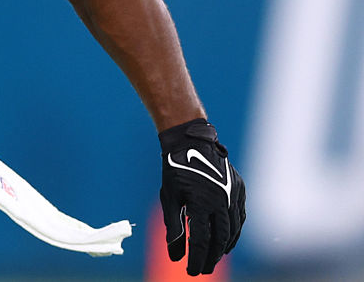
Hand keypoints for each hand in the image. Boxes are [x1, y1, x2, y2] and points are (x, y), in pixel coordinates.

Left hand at [159, 118, 245, 275]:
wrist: (191, 141)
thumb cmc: (175, 169)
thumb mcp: (169, 198)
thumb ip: (173, 227)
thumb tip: (175, 256)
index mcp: (200, 203)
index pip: (200, 241)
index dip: (196, 259)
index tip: (191, 272)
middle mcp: (220, 200)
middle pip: (219, 239)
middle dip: (211, 257)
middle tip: (203, 269)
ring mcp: (232, 194)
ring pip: (233, 229)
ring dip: (224, 246)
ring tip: (214, 257)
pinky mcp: (238, 189)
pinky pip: (240, 216)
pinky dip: (235, 230)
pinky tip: (227, 240)